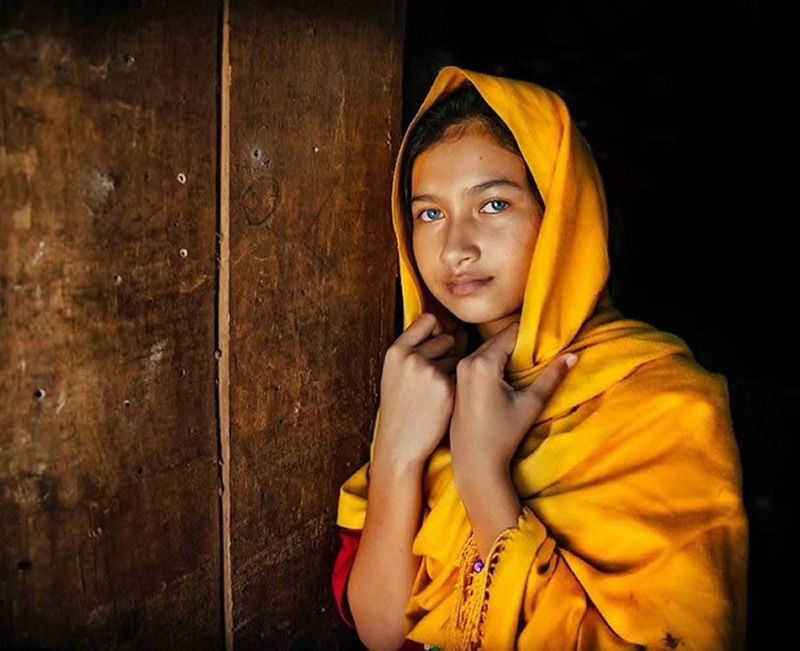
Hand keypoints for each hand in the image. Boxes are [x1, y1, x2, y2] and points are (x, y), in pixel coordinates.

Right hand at [374, 312, 459, 468]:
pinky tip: (446, 402)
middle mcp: (412, 357)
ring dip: (454, 371)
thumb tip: (437, 326)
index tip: (438, 342)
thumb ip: (410, 350)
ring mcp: (430, 372)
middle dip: (446, 353)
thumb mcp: (393, 374)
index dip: (436, 331)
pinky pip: (463, 376)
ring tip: (437, 393)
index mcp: (396, 351)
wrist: (400, 445)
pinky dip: (459, 387)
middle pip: (446, 338)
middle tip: (434, 377)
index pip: (428, 320)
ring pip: (458, 357)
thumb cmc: (399, 410)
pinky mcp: (448, 388)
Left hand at [450, 320, 577, 474]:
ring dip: (505, 353)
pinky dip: (492, 363)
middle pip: (497, 340)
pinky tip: (507, 376)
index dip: (530, 333)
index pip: (510, 334)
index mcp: (483, 363)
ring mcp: (458, 372)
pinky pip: (476, 362)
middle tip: (540, 349)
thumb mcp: (530, 404)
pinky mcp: (456, 382)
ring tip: (526, 363)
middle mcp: (466, 362)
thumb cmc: (503, 435)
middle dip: (518, 343)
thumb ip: (552, 376)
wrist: (474, 463)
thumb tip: (573, 355)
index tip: (546, 336)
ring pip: (486, 350)